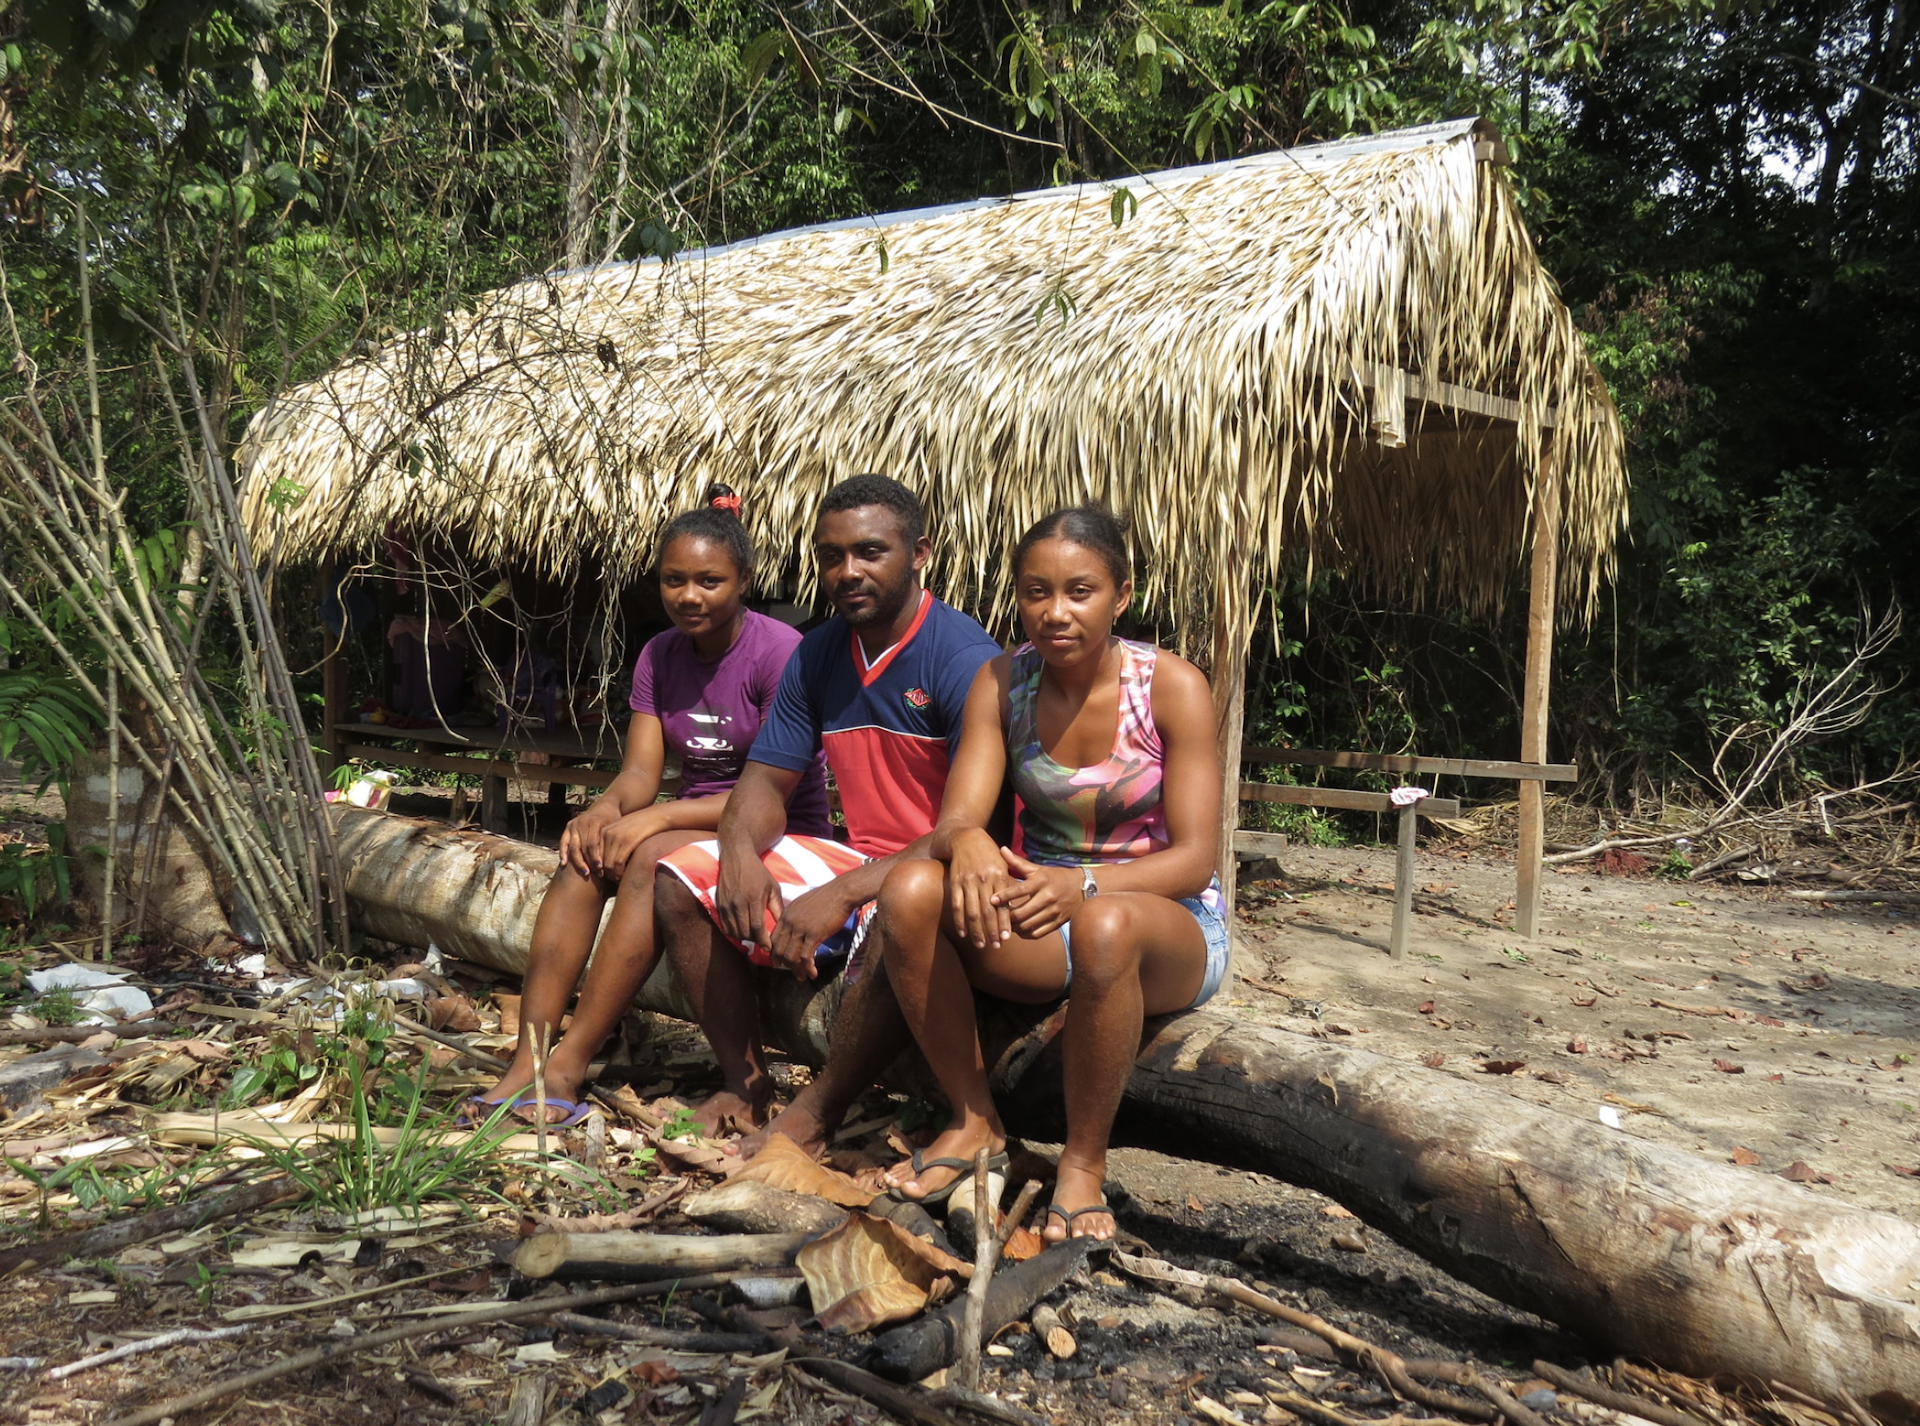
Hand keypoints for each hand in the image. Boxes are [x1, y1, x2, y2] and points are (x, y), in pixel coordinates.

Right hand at [559, 802, 621, 878]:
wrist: (606, 806)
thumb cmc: (615, 820)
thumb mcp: (617, 826)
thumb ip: (615, 840)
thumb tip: (619, 861)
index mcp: (595, 822)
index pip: (593, 844)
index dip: (596, 858)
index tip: (601, 870)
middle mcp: (582, 822)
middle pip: (583, 846)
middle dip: (589, 862)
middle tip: (596, 874)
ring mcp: (574, 824)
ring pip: (573, 846)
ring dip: (577, 861)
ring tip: (585, 873)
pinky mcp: (568, 826)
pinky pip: (563, 842)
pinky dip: (563, 853)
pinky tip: (564, 864)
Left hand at [597, 807, 669, 879]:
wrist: (658, 816)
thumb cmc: (643, 827)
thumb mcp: (624, 832)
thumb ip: (614, 843)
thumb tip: (605, 862)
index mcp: (604, 831)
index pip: (594, 854)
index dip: (598, 868)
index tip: (605, 876)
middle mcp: (607, 833)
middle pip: (599, 860)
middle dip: (605, 874)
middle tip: (613, 880)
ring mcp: (617, 836)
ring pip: (608, 864)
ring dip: (613, 875)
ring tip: (619, 880)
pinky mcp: (628, 841)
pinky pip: (618, 862)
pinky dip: (620, 873)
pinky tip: (625, 876)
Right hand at [715, 849, 783, 950]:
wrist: (737, 857)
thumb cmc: (758, 873)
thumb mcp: (773, 887)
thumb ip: (777, 908)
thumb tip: (782, 927)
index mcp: (754, 898)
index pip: (758, 927)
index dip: (764, 940)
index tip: (769, 948)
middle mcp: (738, 903)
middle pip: (746, 932)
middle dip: (756, 941)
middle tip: (763, 942)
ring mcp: (726, 904)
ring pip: (735, 932)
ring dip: (745, 938)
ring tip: (754, 937)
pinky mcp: (718, 905)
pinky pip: (725, 927)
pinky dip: (734, 933)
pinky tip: (742, 930)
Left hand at [765, 881, 854, 981]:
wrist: (842, 892)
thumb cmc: (827, 898)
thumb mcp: (805, 904)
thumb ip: (796, 917)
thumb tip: (795, 930)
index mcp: (786, 914)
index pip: (774, 938)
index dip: (775, 953)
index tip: (780, 962)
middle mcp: (789, 922)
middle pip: (779, 949)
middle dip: (784, 964)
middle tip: (792, 972)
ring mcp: (800, 928)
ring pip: (791, 956)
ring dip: (796, 970)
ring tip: (802, 977)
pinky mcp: (813, 935)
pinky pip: (806, 957)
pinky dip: (808, 968)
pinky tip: (813, 974)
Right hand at [949, 829, 1015, 948]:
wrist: (966, 838)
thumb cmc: (989, 854)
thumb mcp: (1003, 865)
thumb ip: (1008, 885)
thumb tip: (1015, 909)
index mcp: (999, 875)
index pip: (1003, 904)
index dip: (1004, 922)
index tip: (1007, 938)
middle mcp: (984, 880)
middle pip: (988, 911)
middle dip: (992, 931)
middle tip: (996, 947)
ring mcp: (968, 882)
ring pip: (972, 911)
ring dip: (976, 931)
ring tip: (981, 945)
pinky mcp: (955, 882)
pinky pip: (957, 906)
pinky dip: (959, 921)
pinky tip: (963, 934)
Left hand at [998, 847, 1083, 940]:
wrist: (1083, 887)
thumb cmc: (1056, 876)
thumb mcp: (1038, 869)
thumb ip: (1018, 862)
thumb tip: (1002, 849)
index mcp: (1041, 881)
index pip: (1019, 890)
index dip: (1004, 897)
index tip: (992, 900)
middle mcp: (1048, 897)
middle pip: (1021, 913)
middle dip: (1006, 916)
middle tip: (997, 915)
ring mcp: (1053, 912)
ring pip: (1027, 926)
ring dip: (1013, 927)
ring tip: (1006, 923)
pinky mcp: (1057, 923)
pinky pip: (1037, 934)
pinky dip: (1025, 934)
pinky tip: (1018, 929)